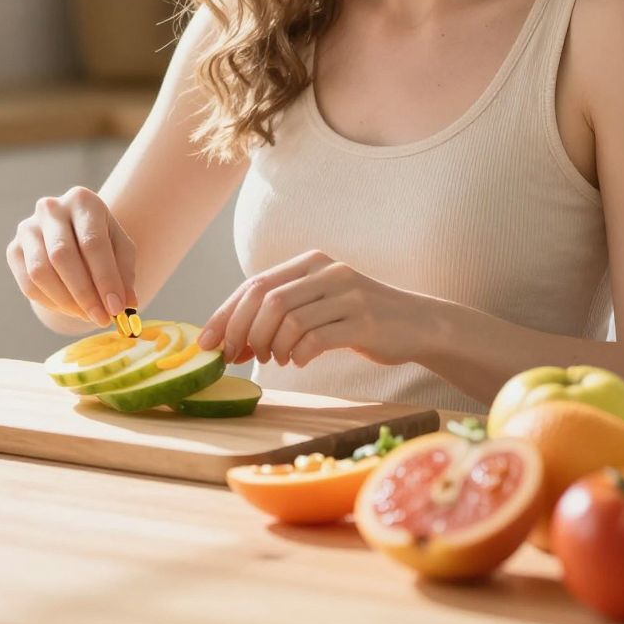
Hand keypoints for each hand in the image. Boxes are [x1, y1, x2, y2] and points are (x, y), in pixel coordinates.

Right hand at [6, 187, 137, 327]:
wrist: (73, 235)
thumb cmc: (101, 241)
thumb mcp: (121, 250)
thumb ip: (125, 274)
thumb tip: (127, 304)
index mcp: (82, 201)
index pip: (93, 242)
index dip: (105, 278)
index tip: (117, 308)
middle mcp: (51, 209)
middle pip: (62, 255)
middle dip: (84, 293)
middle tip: (102, 318)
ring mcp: (28, 228)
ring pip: (41, 272)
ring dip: (66, 301)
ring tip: (87, 315)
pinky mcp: (14, 249)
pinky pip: (28, 284)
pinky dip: (51, 303)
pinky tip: (70, 309)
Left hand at [198, 250, 422, 367]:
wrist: (417, 323)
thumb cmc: (358, 317)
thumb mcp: (319, 302)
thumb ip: (280, 312)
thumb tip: (230, 340)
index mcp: (311, 262)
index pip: (255, 285)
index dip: (225, 314)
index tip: (206, 343)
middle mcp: (327, 272)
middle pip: (266, 300)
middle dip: (243, 332)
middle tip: (238, 357)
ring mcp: (348, 295)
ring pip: (287, 320)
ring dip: (271, 346)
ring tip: (276, 359)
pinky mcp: (364, 321)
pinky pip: (315, 339)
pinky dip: (298, 355)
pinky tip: (299, 361)